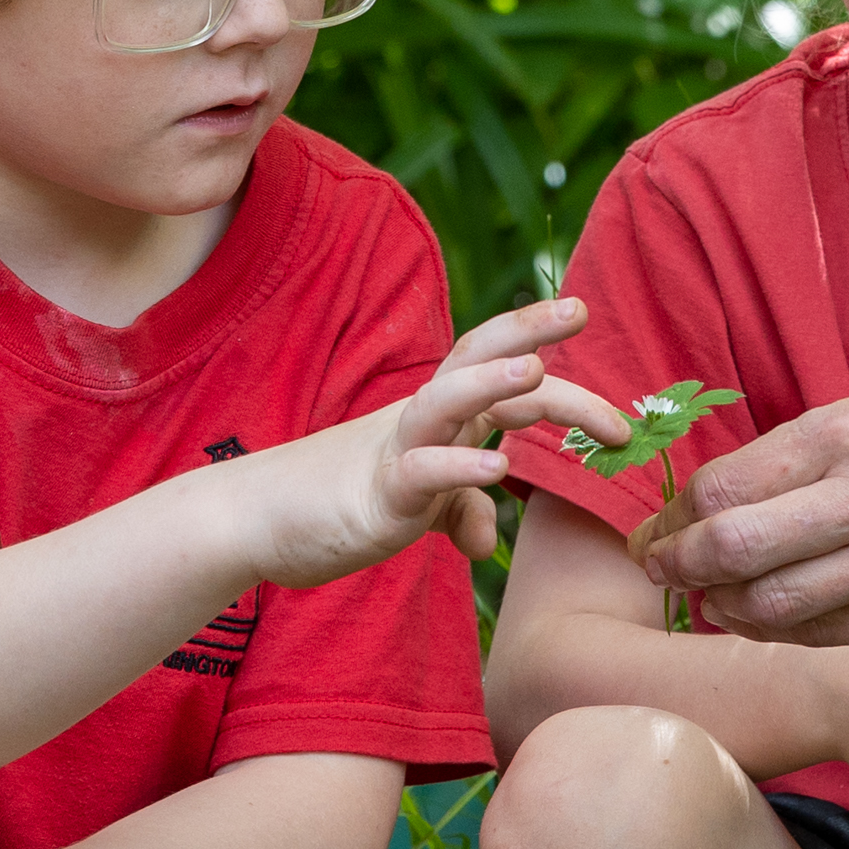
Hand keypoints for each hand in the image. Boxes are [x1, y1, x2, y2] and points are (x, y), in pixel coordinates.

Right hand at [236, 297, 625, 589]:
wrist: (255, 520)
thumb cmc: (338, 500)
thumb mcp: (416, 504)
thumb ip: (458, 510)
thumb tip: (485, 541)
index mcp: (440, 417)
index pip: (499, 371)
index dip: (548, 357)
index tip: (593, 335)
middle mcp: (422, 422)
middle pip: (476, 360)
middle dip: (527, 332)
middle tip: (582, 307)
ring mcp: (396, 453)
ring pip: (444, 404)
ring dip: (490, 384)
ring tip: (536, 370)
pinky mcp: (376, 497)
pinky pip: (420, 476)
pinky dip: (458, 471)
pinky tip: (498, 470)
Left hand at [634, 392, 848, 644]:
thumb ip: (794, 458)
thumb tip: (698, 505)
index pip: (723, 486)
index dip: (671, 517)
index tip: (655, 530)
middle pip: (733, 550)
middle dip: (676, 567)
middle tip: (660, 570)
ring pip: (768, 607)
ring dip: (720, 608)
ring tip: (711, 596)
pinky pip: (817, 637)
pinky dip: (772, 631)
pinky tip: (762, 615)